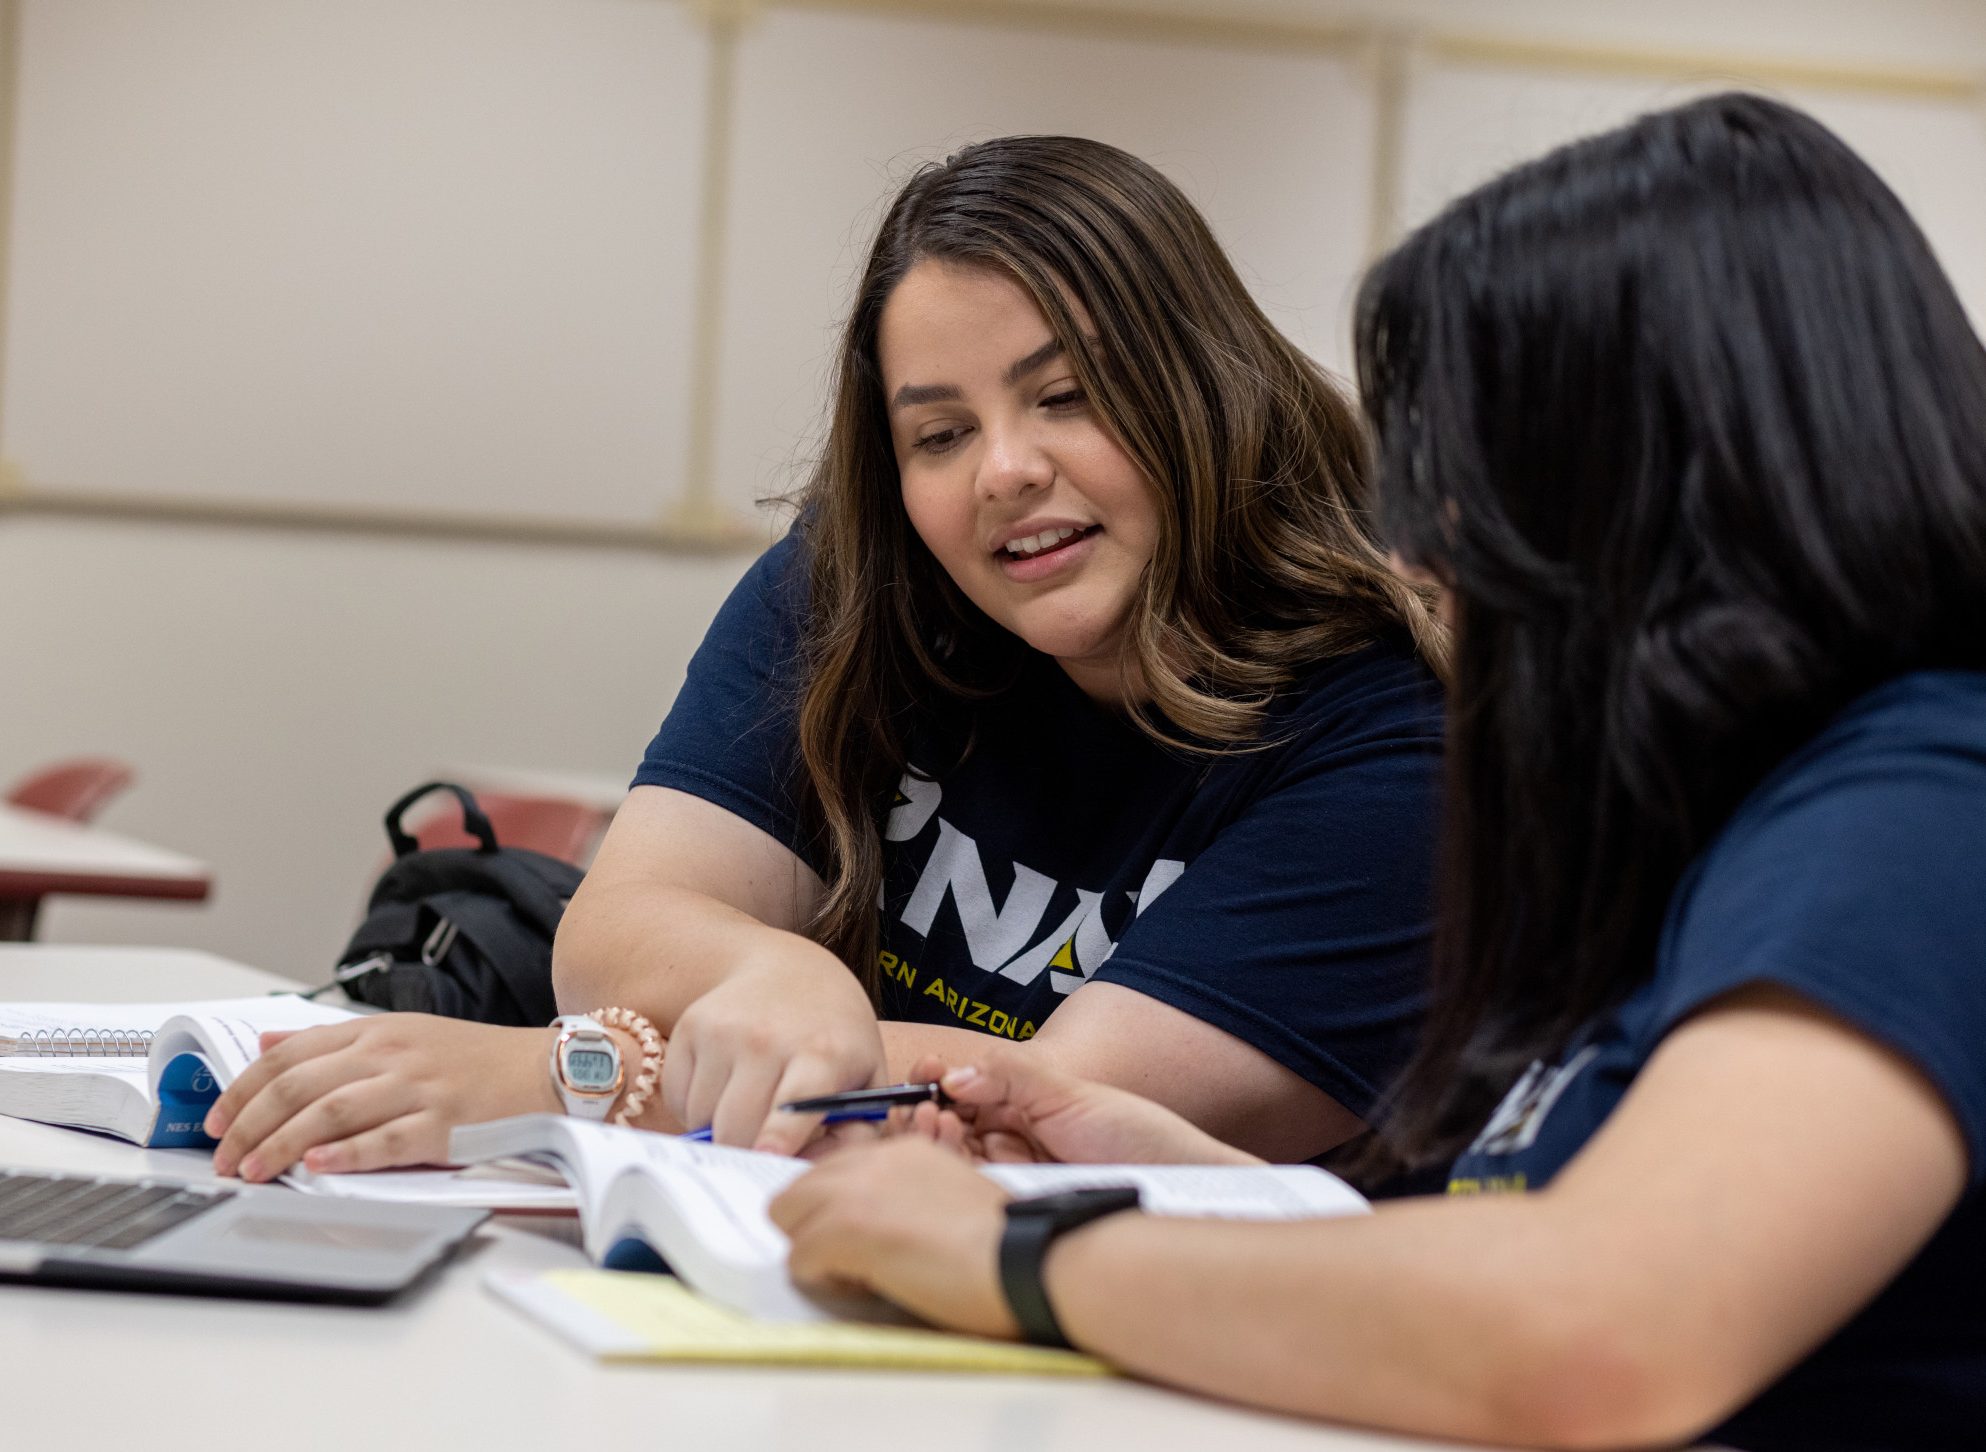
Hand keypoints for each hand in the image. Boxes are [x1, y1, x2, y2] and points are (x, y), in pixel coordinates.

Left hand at [205, 1015, 558, 1180]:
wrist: (544, 1070)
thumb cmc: (473, 1060)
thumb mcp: (400, 1034)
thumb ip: (332, 1041)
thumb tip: (266, 1043)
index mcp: (375, 1032)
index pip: (289, 1055)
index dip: (242, 1089)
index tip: (215, 1121)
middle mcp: (390, 1055)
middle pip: (299, 1086)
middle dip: (249, 1125)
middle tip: (223, 1158)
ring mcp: (417, 1089)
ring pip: (331, 1114)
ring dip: (281, 1145)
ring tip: (253, 1171)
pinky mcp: (443, 1125)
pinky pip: (386, 1140)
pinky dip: (347, 1154)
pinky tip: (318, 1167)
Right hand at [663, 949, 886, 1154]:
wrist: (791, 972)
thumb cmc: (834, 1039)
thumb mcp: (865, 1079)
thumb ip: (853, 1137)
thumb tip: (803, 1172)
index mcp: (823, 1054)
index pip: (793, 1102)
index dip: (777, 1137)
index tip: (767, 1155)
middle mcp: (768, 1038)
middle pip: (736, 1127)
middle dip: (746, 1151)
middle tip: (763, 1144)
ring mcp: (724, 1030)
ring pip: (701, 1117)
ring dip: (718, 1127)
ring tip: (749, 1103)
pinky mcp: (691, 1025)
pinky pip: (677, 1097)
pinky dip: (694, 1106)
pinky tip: (724, 1084)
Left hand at [770, 1137, 1015, 1337]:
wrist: (1025, 1259)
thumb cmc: (1005, 1244)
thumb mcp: (950, 1197)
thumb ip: (906, 1197)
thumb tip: (874, 1228)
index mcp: (902, 1148)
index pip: (831, 1169)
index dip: (835, 1208)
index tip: (854, 1237)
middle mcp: (874, 1158)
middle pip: (797, 1188)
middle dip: (812, 1226)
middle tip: (848, 1260)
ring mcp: (857, 1189)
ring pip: (785, 1215)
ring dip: (812, 1249)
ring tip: (856, 1273)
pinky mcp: (847, 1227)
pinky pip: (798, 1258)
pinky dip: (823, 1280)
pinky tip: (866, 1286)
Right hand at [899, 1048, 1261, 1165]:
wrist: (1176, 1182)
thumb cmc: (1133, 1132)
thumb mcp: (1066, 1091)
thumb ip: (1009, 1073)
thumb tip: (954, 1074)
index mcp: (1017, 1103)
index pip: (959, 1091)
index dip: (934, 1083)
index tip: (922, 1075)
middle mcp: (1007, 1138)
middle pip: (946, 1127)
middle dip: (926, 1115)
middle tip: (925, 1109)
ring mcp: (1008, 1174)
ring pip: (951, 1161)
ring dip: (932, 1142)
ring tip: (937, 1125)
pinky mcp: (1013, 1208)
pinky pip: (970, 1193)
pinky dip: (951, 1174)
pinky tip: (950, 1159)